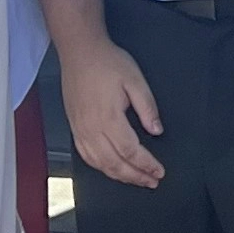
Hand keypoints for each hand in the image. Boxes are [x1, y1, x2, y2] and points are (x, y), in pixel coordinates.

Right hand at [63, 39, 164, 188]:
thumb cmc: (106, 62)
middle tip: (152, 181)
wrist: (79, 51)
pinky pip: (86, 155)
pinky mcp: (74, 127)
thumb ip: (147, 108)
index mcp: (108, 118)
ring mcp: (80, 129)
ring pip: (99, 163)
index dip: (146, 164)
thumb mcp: (135, 80)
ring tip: (136, 180)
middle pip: (114, 163)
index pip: (130, 150)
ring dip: (119, 175)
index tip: (159, 171)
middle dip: (135, 176)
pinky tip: (111, 169)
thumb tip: (156, 130)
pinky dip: (100, 167)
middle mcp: (91, 128)